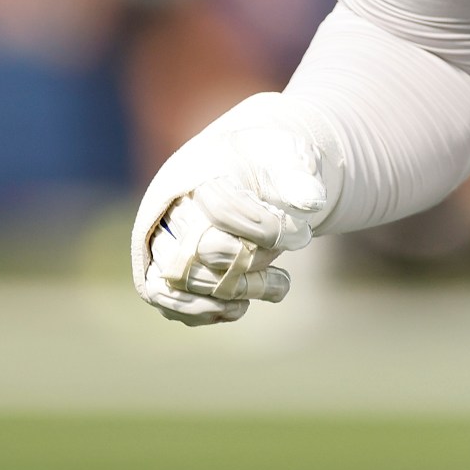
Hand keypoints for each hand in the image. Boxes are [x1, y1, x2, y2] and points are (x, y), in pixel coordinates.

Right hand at [131, 122, 327, 326]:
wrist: (239, 177)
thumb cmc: (265, 167)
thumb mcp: (288, 159)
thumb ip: (300, 176)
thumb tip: (312, 202)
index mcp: (202, 172)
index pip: (225, 209)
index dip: (267, 230)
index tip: (301, 236)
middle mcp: (171, 207)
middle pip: (205, 248)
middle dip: (254, 260)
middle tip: (284, 257)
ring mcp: (160, 240)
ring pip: (183, 279)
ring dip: (237, 292)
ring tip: (278, 286)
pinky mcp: (157, 270)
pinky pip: (167, 299)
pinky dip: (204, 310)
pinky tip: (241, 305)